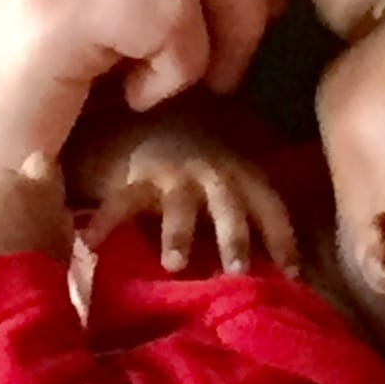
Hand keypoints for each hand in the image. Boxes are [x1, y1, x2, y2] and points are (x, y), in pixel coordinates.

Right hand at [83, 129, 298, 276]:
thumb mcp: (237, 165)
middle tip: (238, 270)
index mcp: (242, 173)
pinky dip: (107, 222)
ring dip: (180, 233)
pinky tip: (91, 243)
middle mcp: (213, 173)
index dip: (282, 237)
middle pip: (229, 206)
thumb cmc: (205, 151)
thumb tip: (291, 254)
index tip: (293, 273)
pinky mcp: (137, 177)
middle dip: (235, 236)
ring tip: (173, 264)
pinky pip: (122, 202)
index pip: (270, 205)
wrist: (155, 109)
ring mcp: (174, 174)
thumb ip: (255, 196)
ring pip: (180, 206)